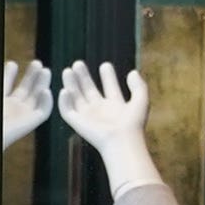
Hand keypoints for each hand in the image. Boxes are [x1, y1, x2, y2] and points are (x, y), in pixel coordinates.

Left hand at [0, 59, 53, 149]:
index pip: (6, 87)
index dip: (9, 75)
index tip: (12, 64)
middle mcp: (11, 110)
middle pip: (25, 90)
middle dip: (31, 76)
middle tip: (36, 63)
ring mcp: (22, 116)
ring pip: (36, 98)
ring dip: (42, 84)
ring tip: (45, 70)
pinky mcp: (30, 123)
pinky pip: (43, 112)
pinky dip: (47, 101)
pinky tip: (46, 90)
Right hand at [57, 61, 164, 191]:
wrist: (121, 141)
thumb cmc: (132, 124)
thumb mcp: (141, 101)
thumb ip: (139, 86)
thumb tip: (132, 72)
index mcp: (116, 106)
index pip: (110, 88)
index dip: (108, 77)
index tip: (106, 65)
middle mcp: (101, 110)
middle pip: (89, 90)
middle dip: (83, 77)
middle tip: (78, 63)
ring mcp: (88, 116)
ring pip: (76, 97)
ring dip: (71, 84)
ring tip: (68, 70)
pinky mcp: (78, 123)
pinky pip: (67, 111)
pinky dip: (63, 101)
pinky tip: (64, 89)